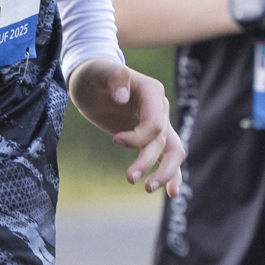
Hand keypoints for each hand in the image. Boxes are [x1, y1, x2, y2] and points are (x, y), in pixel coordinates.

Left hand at [68, 58, 184, 195]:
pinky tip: (173, 193)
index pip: (155, 123)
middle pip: (164, 141)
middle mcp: (160, 108)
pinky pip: (167, 157)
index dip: (138, 137)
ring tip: (147, 189)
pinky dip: (172, 175)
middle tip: (130, 178)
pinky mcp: (150, 137)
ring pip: (172, 152)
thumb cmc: (95, 73)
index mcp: (152, 92)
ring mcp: (158, 123)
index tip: (115, 140)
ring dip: (163, 173)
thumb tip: (122, 97)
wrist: (92, 80)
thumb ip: (115, 77)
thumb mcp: (100, 71)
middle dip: (149, 162)